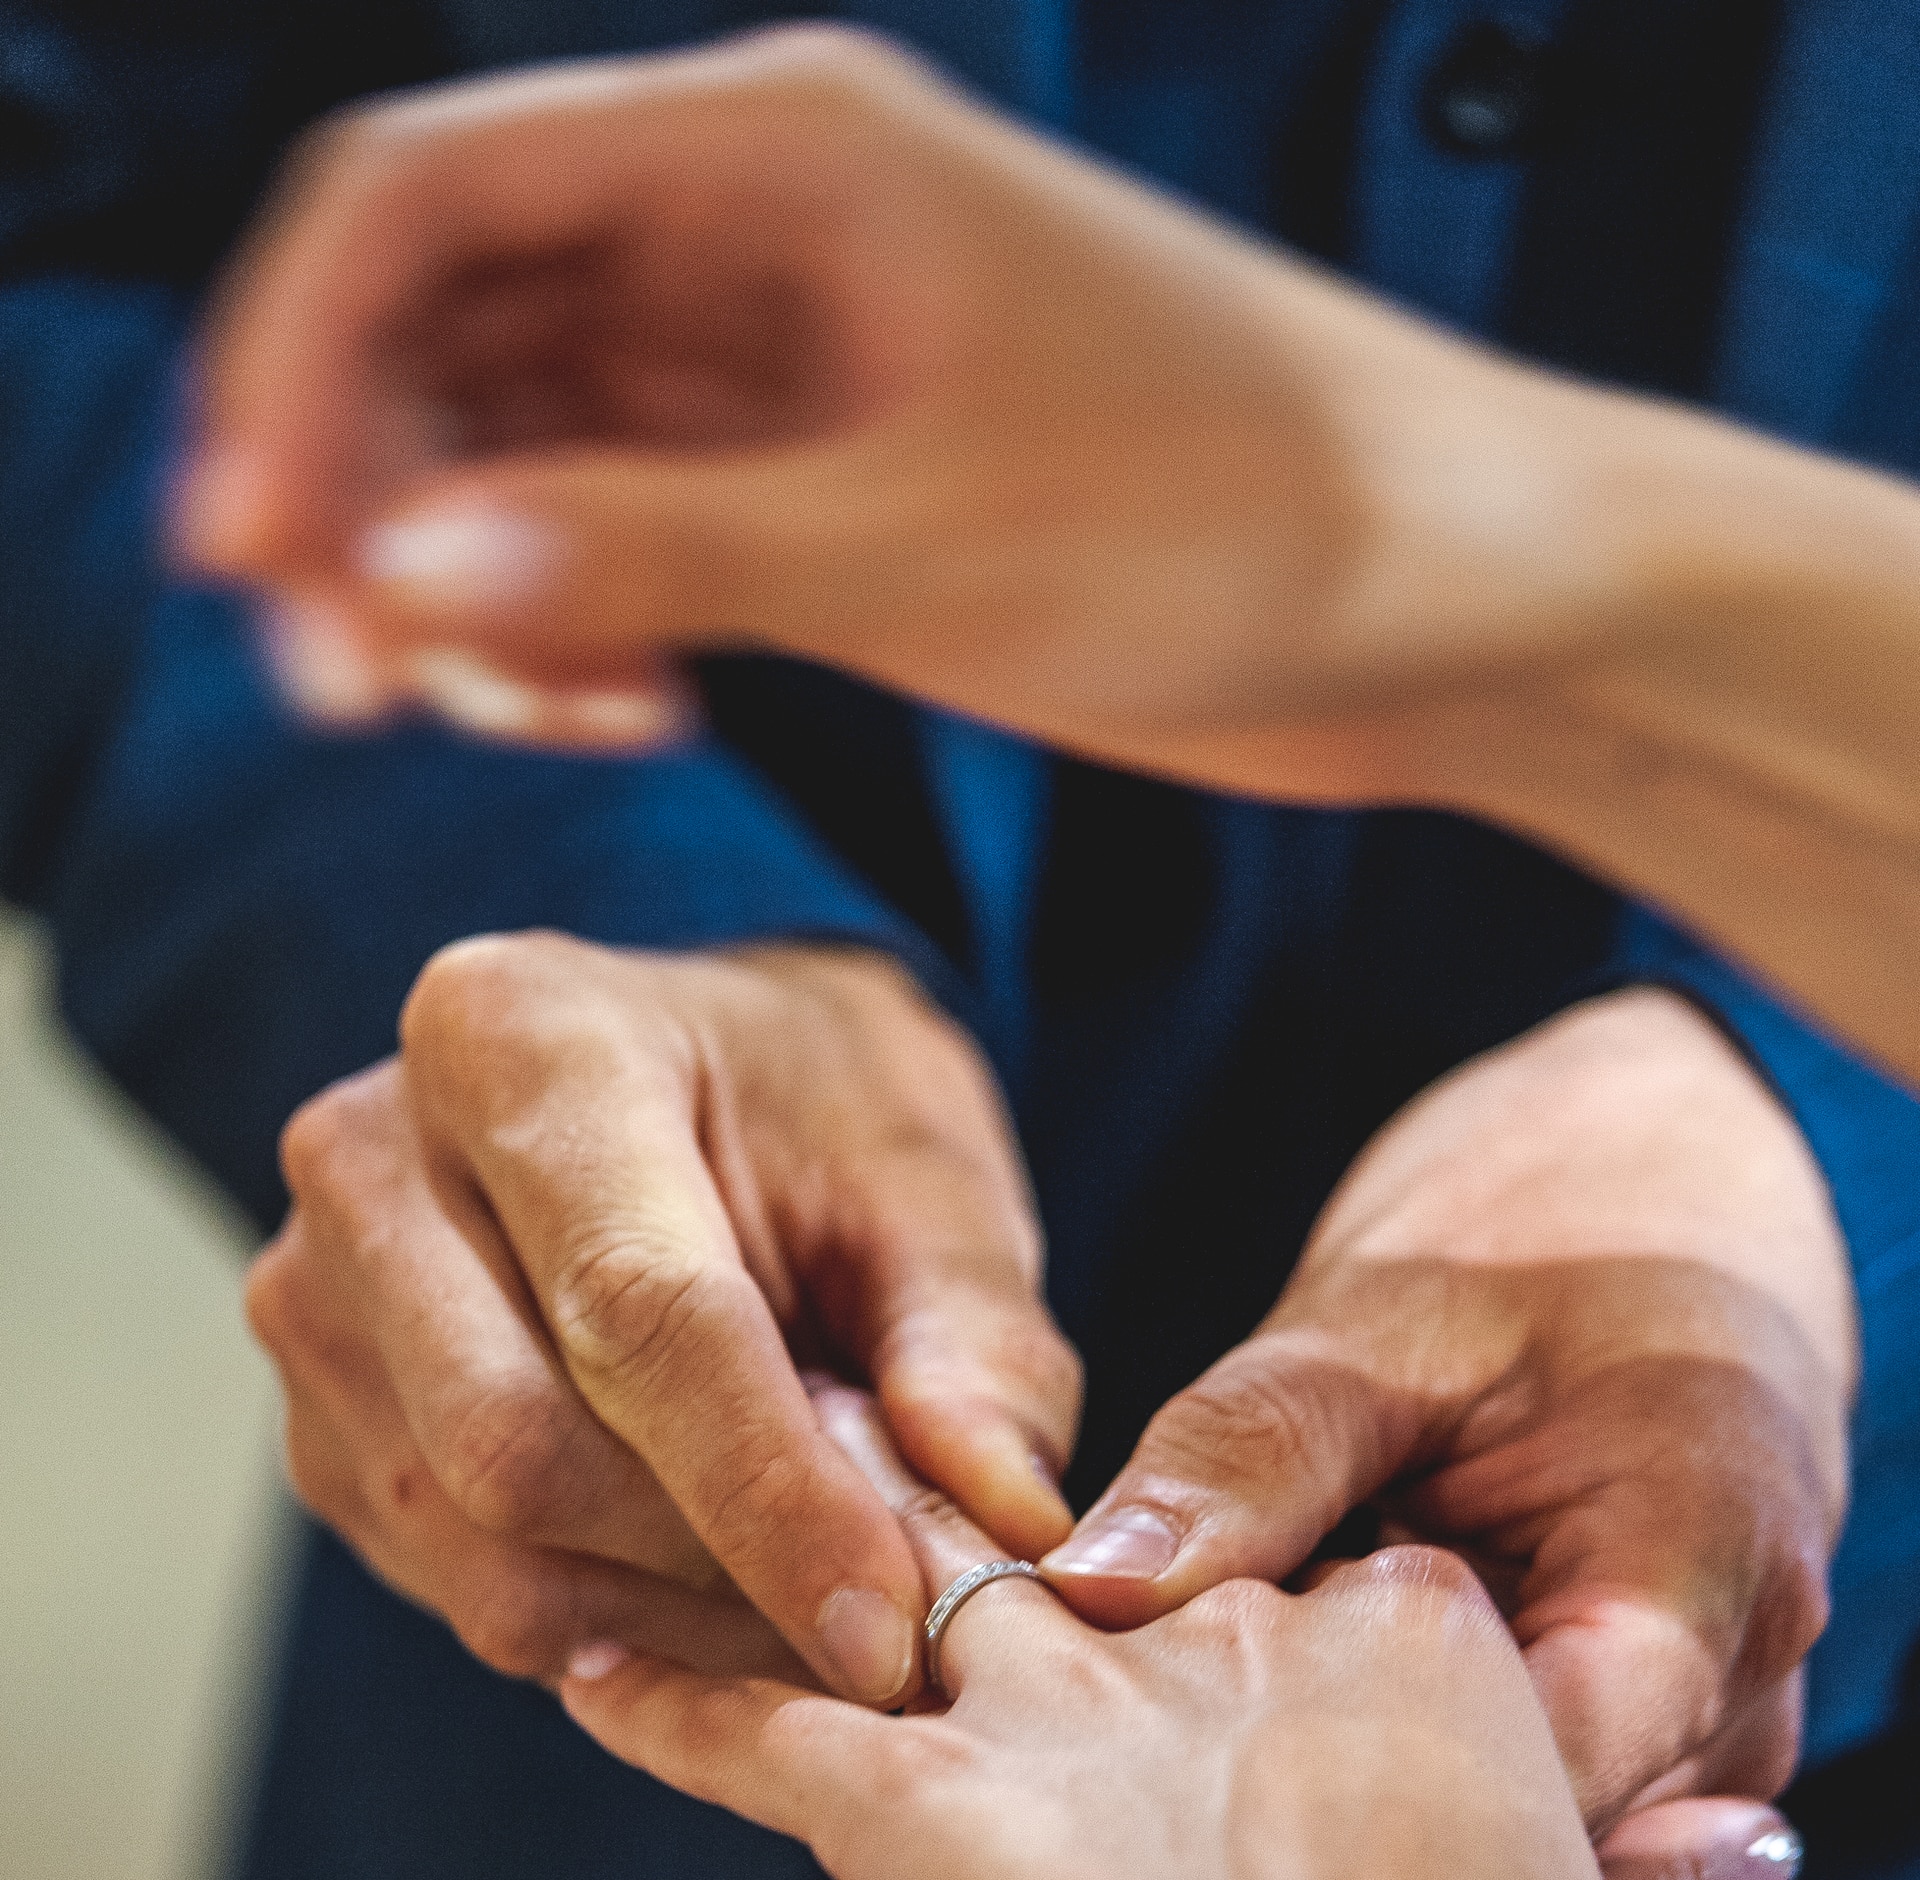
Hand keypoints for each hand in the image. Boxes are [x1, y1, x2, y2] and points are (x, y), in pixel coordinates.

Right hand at [174, 27, 1571, 786]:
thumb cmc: (1249, 519)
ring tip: (496, 715)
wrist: (1460, 600)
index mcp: (778, 150)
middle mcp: (760, 225)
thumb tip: (400, 565)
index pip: (427, 196)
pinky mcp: (832, 475)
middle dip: (367, 488)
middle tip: (349, 685)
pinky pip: (626, 526)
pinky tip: (623, 708)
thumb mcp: (925, 541)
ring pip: (523, 433)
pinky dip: (581, 616)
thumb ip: (652, 546)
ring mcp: (790, 353)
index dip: (296, 361)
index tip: (243, 550)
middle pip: (448, 317)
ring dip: (465, 569)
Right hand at [246, 933, 1077, 1695]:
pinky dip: (612, 1627)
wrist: (689, 1088)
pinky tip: (714, 1579)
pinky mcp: (318, 1425)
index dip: (774, 1497)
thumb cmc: (815, 1119)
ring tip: (809, 1584)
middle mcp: (368, 1159)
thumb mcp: (934, 1185)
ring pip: (486, 1553)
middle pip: (522, 1451)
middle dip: (718, 1568)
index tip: (893, 1629)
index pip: (638, 1313)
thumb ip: (979, 1347)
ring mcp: (314, 1301)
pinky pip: (463, 1590)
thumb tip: (1006, 1520)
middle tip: (877, 1615)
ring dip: (673, 1620)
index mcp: (519, 1038)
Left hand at [561, 1383, 1801, 1879]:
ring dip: (793, 1558)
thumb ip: (1665, 1878)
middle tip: (857, 1479)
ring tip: (703, 1515)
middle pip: (1069, 1569)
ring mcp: (1048, 1708)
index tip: (1176, 1604)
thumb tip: (1775, 1847)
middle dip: (967, 1538)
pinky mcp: (916, 1801)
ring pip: (897, 1596)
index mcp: (1382, 1641)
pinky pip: (756, 1727)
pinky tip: (578, 1672)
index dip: (1227, 1598)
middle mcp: (1200, 1639)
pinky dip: (665, 1702)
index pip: (1296, 1589)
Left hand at [1045, 989, 1855, 1831]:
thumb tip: (1093, 1586)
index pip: (1537, 1788)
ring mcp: (1691, 1761)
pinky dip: (1379, 1785)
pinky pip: (1506, 1823)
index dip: (1346, 1802)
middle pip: (1526, 1852)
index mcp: (1705, 1587)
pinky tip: (1264, 1741)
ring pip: (1511, 1857)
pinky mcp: (1626, 1771)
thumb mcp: (1380, 1328)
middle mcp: (1730, 1709)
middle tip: (1140, 1776)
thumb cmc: (1535, 1262)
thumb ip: (1250, 1457)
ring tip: (1198, 1748)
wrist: (1656, 1239)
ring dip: (1352, 1811)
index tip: (1161, 1780)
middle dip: (1333, 1828)